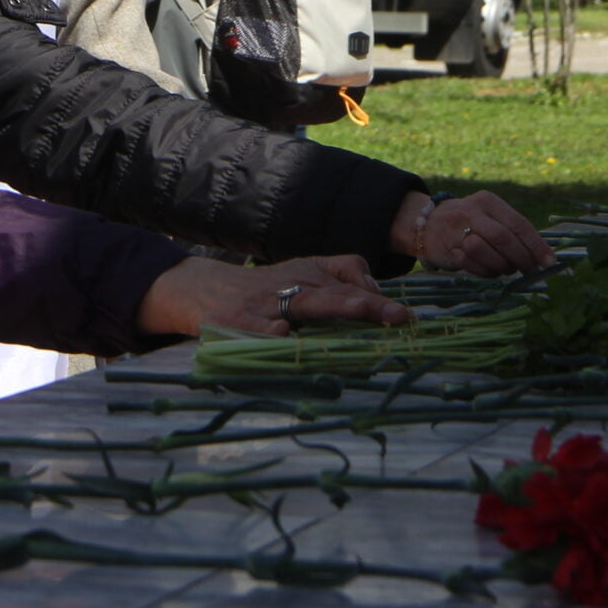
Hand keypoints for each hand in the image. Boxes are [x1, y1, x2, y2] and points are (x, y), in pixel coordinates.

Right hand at [136, 254, 413, 336]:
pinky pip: (259, 328)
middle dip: (368, 305)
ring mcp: (265, 305)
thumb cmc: (261, 287)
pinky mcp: (237, 322)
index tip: (407, 318)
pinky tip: (283, 335)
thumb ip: (339, 274)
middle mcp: (291, 286)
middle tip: (398, 319)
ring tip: (359, 312)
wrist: (201, 287)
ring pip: (303, 305)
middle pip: (335, 294)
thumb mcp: (300, 273)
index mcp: (308, 274)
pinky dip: (271, 331)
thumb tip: (376, 291)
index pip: (351, 279)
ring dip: (332, 308)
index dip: (379, 298)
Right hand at [392, 190, 554, 275]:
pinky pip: (475, 266)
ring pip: (488, 253)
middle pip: (504, 238)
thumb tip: (543, 256)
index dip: (536, 245)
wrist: (425, 224)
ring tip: (507, 269)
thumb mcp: (489, 215)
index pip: (518, 223)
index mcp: (488, 201)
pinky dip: (487, 272)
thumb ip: (512, 231)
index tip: (549, 262)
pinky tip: (490, 271)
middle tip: (529, 271)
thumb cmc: (468, 222)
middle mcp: (472, 212)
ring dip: (503, 267)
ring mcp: (458, 231)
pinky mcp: (449, 249)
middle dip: (522, 258)